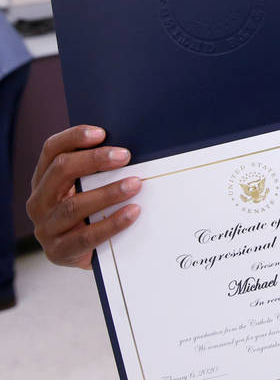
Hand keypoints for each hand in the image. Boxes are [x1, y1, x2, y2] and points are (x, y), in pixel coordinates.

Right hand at [27, 125, 142, 268]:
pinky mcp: (59, 251)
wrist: (90, 253)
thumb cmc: (93, 211)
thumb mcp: (90, 187)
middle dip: (94, 160)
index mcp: (44, 179)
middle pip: (61, 171)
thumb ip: (99, 169)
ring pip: (74, 205)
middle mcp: (39, 201)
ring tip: (135, 184)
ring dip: (108, 192)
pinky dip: (112, 223)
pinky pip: (86, 236)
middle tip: (125, 156)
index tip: (102, 133)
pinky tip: (132, 212)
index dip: (74, 137)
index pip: (52, 149)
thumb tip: (128, 149)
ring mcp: (46, 228)